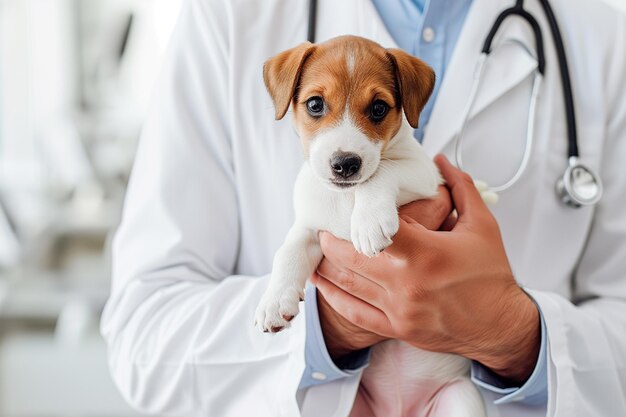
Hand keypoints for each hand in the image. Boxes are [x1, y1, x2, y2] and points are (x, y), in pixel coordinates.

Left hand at [314, 155, 539, 383]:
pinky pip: (355, 313)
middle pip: (352, 257)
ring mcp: (399, 309)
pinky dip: (334, 297)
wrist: (502, 327)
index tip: (346, 204)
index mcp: (426, 254)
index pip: (379, 229)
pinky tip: (323, 284)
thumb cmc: (492, 274)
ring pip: (348, 284)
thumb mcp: (483, 225)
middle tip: (323, 227)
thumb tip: (442, 160)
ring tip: (319, 248)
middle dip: (332, 241)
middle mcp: (406, 283)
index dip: (358, 214)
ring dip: (327, 265)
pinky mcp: (396, 328)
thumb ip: (460, 188)